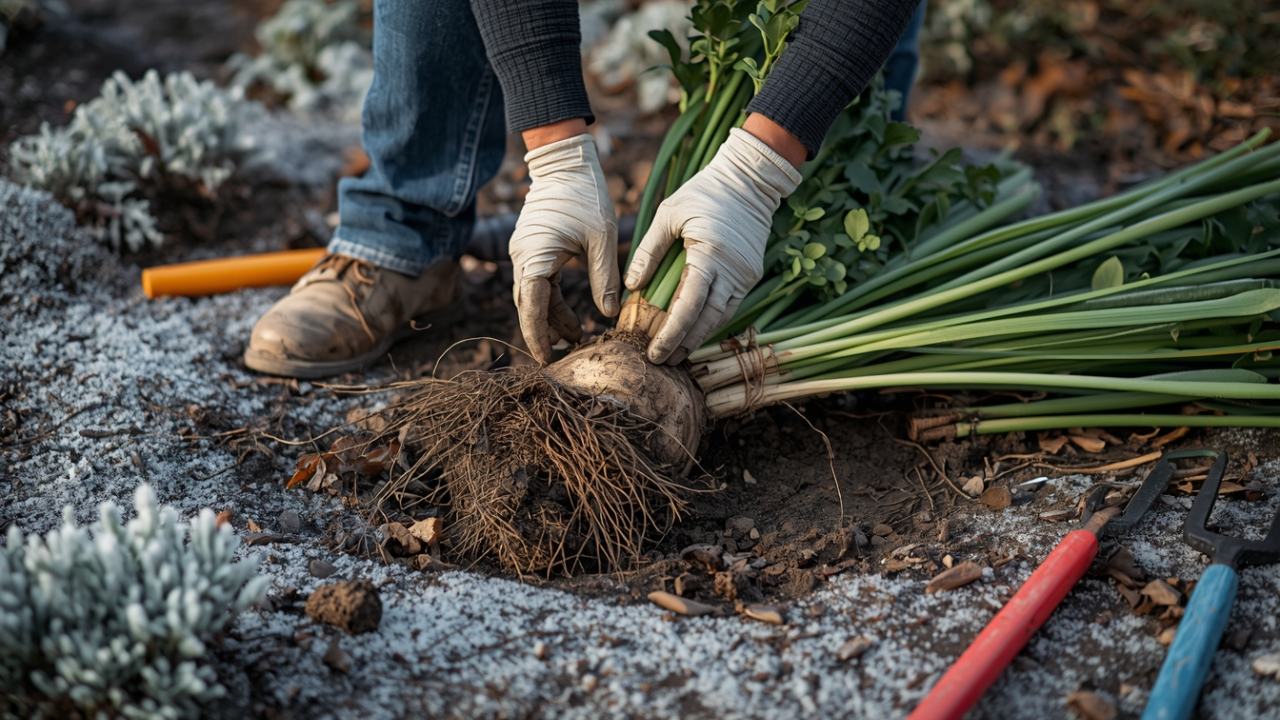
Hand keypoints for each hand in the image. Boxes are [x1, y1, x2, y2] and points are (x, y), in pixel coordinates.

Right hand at [510, 131, 619, 363]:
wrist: (566, 160)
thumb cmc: (585, 194)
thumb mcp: (602, 239)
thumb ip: (605, 278)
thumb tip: (609, 315)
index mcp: (535, 257)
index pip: (531, 308)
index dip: (538, 336)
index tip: (546, 360)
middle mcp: (523, 257)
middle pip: (528, 307)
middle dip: (544, 333)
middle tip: (563, 357)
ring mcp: (525, 252)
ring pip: (534, 296)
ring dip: (551, 318)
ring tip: (576, 338)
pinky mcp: (533, 248)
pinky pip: (540, 283)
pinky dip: (553, 301)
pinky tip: (572, 317)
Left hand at [624, 126, 801, 363]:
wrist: (749, 180)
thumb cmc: (703, 192)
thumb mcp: (668, 214)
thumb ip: (648, 251)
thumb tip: (632, 286)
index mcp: (709, 254)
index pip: (689, 306)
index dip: (671, 333)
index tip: (655, 352)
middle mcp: (731, 270)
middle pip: (707, 320)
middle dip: (684, 343)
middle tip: (661, 361)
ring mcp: (745, 274)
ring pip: (721, 317)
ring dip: (698, 337)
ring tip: (676, 353)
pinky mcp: (750, 274)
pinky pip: (729, 305)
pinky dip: (712, 320)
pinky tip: (694, 330)